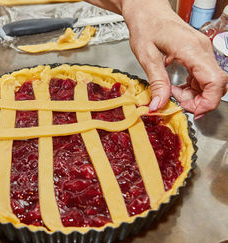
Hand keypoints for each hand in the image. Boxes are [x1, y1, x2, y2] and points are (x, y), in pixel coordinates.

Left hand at [86, 0, 227, 117]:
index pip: (215, 80)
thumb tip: (158, 105)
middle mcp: (202, 50)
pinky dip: (193, 87)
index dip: (208, 101)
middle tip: (179, 104)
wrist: (147, 11)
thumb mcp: (147, 57)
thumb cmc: (146, 27)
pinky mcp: (197, 54)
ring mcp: (202, 51)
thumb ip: (156, 82)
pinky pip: (203, 76)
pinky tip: (177, 88)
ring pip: (211, 82)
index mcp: (191, 50)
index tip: (193, 112)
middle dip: (200, 100)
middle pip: (216, 84)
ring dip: (195, 95)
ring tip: (174, 95)